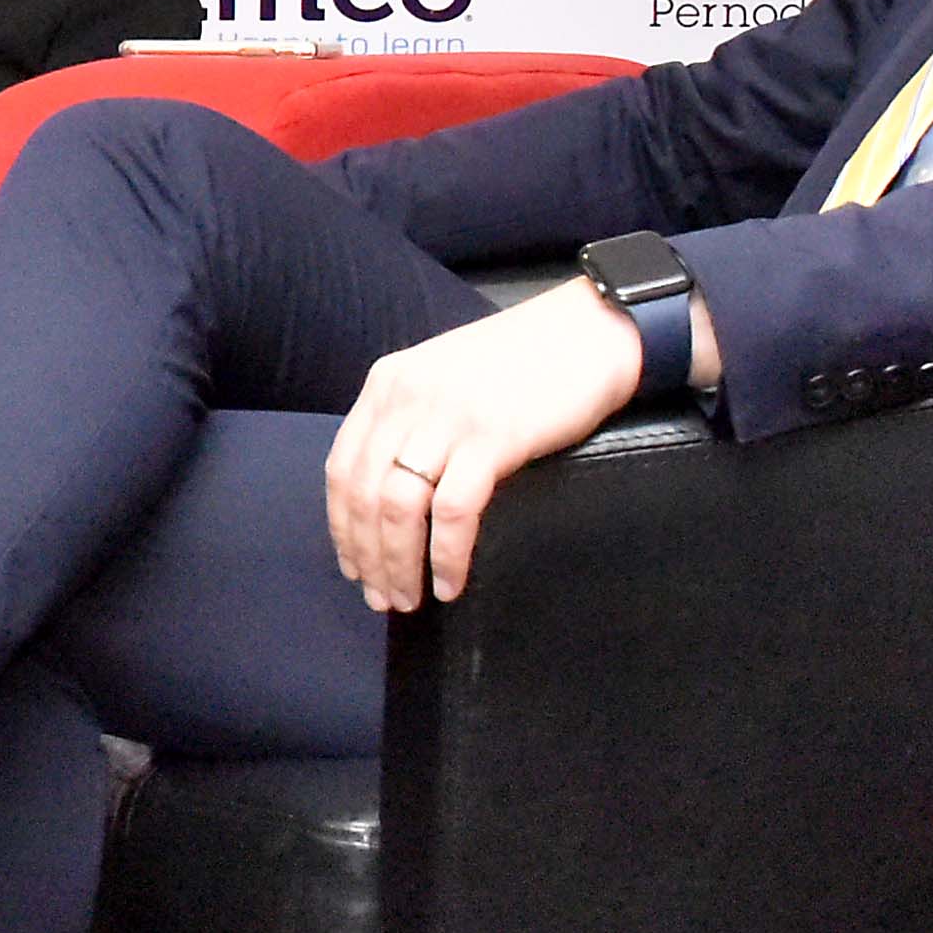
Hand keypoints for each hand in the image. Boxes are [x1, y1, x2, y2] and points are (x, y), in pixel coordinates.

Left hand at [320, 282, 645, 611]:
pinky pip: (453, 512)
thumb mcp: (445, 379)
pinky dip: (446, 556)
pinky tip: (451, 583)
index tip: (354, 567)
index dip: (342, 526)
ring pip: (398, 508)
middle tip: (382, 599)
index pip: (341, 468)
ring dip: (398, 564)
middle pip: (363, 495)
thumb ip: (412, 421)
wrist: (590, 333)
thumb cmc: (524, 362)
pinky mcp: (492, 438)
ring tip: (409, 599)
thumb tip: (393, 494)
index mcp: (387, 384)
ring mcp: (447, 418)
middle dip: (367, 557)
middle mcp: (405, 398)